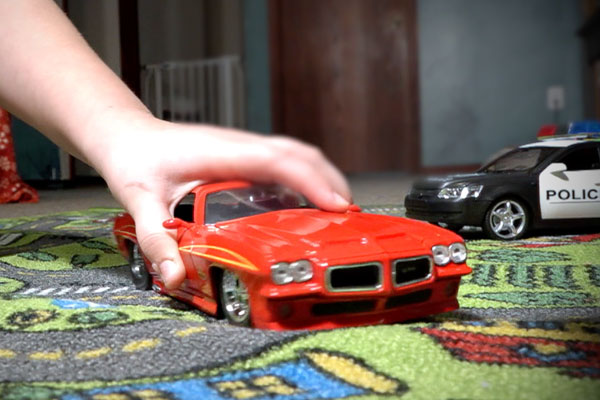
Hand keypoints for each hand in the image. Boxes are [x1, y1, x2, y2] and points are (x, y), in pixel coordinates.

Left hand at [93, 110, 350, 288]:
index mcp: (221, 153)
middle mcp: (240, 146)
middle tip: (349, 217)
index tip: (336, 206)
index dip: (312, 181)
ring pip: (297, 154)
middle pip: (300, 153)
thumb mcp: (140, 201)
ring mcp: (245, 148)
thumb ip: (157, 239)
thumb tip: (176, 275)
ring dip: (323, 177)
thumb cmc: (135, 160)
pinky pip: (286, 161)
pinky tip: (310, 201)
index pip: (278, 160)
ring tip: (339, 211)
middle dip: (330, 181)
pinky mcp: (245, 155)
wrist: (128, 135)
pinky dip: (308, 178)